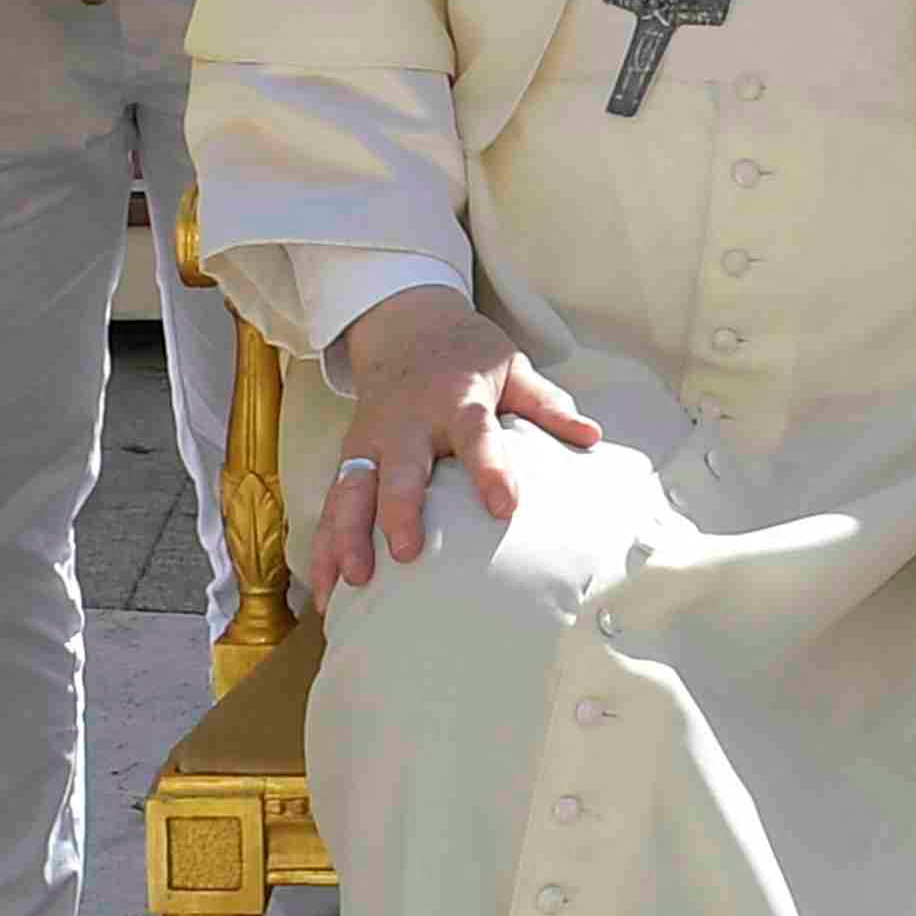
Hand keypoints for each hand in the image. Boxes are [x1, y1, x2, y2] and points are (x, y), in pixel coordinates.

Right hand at [321, 287, 602, 592]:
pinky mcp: (350, 459)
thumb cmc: (466, 355)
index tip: (503, 508)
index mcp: (457, 400)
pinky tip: (324, 590)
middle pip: (399, 469)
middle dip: (399, 510)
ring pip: (351, 491)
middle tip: (406, 552)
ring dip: (346, 536)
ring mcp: (371, 442)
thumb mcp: (512, 367)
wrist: (405, 325)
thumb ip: (548, 406)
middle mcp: (408, 423)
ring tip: (351, 581)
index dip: (489, 470)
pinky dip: (323, 547)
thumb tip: (592, 437)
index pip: (476, 435)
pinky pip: (331, 506)